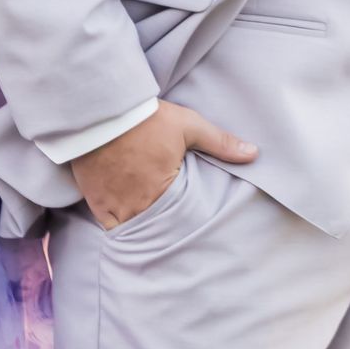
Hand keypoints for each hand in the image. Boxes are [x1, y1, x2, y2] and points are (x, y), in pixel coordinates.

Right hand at [72, 99, 257, 231]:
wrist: (100, 110)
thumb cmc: (146, 118)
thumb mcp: (188, 125)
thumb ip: (220, 142)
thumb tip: (254, 154)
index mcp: (164, 191)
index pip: (180, 223)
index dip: (184, 228)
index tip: (190, 229)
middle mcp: (138, 204)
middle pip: (154, 231)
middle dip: (163, 233)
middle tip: (172, 239)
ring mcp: (114, 204)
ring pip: (131, 232)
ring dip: (141, 231)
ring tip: (150, 232)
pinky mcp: (95, 199)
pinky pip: (107, 225)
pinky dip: (116, 226)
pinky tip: (125, 223)